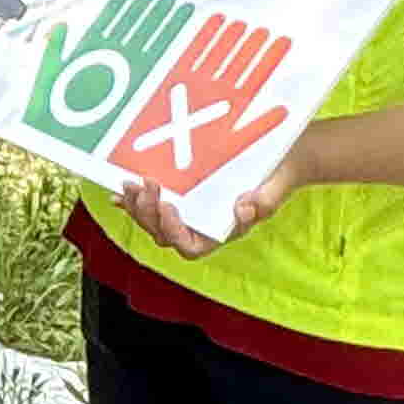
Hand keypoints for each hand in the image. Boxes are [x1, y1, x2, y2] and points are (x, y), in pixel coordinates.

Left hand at [114, 124, 321, 261]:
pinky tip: (120, 193)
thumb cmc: (280, 173)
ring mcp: (190, 212)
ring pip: (153, 222)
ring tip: (129, 184)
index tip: (169, 205)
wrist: (283, 155)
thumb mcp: (278, 184)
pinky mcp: (182, 195)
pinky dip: (135, 202)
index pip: (191, 247)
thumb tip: (242, 211)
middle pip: (164, 234)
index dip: (174, 232)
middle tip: (142, 184)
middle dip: (147, 213)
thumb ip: (266, 201)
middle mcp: (202, 226)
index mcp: (223, 231)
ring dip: (137, 206)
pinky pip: (153, 205)